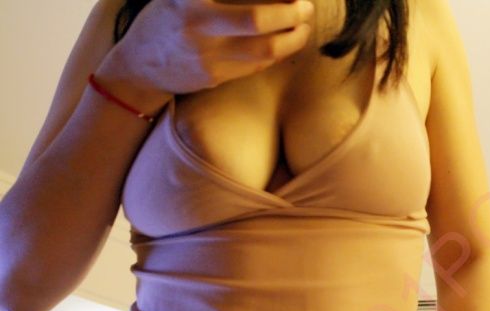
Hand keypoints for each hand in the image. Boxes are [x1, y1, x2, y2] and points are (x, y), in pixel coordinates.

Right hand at [98, 0, 314, 95]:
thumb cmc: (165, 21)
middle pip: (256, 20)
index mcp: (190, 1)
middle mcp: (198, 27)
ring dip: (292, 38)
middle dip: (290, 13)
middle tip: (306, 7)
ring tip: (303, 26)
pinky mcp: (216, 77)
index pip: (244, 1)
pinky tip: (286, 42)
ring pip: (264, 49)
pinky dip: (277, 52)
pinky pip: (256, 65)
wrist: (138, 68)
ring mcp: (207, 56)